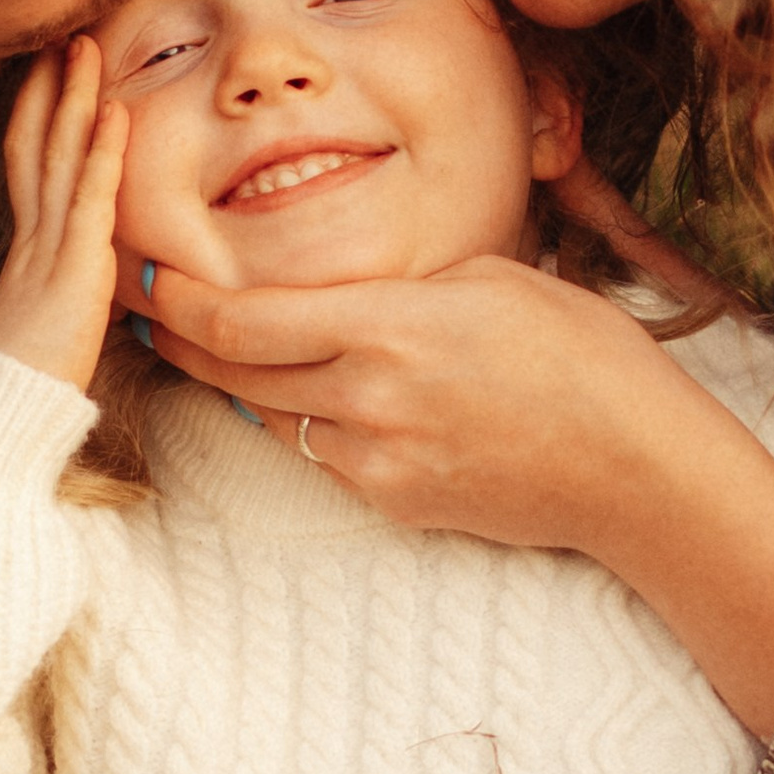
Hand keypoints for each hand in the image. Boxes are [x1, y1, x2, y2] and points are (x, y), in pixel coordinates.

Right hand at [0, 40, 128, 393]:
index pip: (27, 164)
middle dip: (46, 87)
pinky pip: (90, 197)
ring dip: (74, 98)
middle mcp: (32, 236)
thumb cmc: (27, 383)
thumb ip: (62, 291)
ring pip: (60, 156)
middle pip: (35, 144)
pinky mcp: (72, 267)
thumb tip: (86, 280)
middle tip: (58, 33)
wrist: (6, 415)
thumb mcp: (48, 323)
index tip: (44, 70)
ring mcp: (49, 247)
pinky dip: (104, 150)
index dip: (35, 114)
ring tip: (85, 47)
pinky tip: (115, 111)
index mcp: (25, 247)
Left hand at [133, 256, 773, 737]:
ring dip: (228, 381)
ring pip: (267, 415)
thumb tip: (335, 286)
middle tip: (137, 307)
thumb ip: (396, 286)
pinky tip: (289, 393)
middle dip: (174, 337)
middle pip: (231, 370)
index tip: (140, 272)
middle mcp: (368, 397)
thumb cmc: (580, 354)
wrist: (637, 466)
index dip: (175, 297)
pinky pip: (318, 454)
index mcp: (389, 326)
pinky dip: (294, 420)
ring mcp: (375, 459)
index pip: (243, 318)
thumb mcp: (487, 280)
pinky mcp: (391, 501)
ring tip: (195, 345)